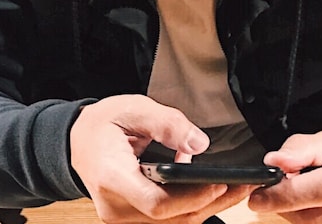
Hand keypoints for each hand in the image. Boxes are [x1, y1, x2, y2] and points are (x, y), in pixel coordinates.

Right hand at [70, 95, 253, 222]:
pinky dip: (191, 208)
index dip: (192, 196)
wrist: (77, 141)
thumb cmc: (103, 123)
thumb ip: (166, 123)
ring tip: (237, 188)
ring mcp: (121, 217)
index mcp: (112, 177)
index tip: (220, 182)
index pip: (156, 203)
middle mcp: (115, 207)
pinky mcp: (130, 219)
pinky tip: (212, 192)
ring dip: (206, 207)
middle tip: (245, 185)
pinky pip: (166, 221)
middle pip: (170, 219)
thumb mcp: (133, 108)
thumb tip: (199, 145)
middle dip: (211, 203)